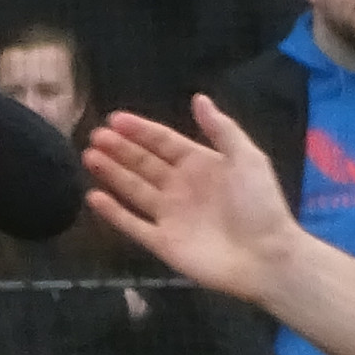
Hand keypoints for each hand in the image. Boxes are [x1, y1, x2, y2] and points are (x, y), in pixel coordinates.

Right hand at [84, 96, 301, 301]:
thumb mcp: (247, 158)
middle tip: (95, 136)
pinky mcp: (163, 244)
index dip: (140, 130)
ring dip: (112, 173)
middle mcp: (182, 187)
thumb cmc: (259, 205)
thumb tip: (198, 98)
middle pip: (144, 164)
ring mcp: (171, 216)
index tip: (115, 119)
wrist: (265, 256)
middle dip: (120, 149)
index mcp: (201, 164)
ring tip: (89, 157)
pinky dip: (114, 213)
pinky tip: (94, 197)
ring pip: (134, 190)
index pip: (164, 142)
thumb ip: (221, 128)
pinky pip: (133, 225)